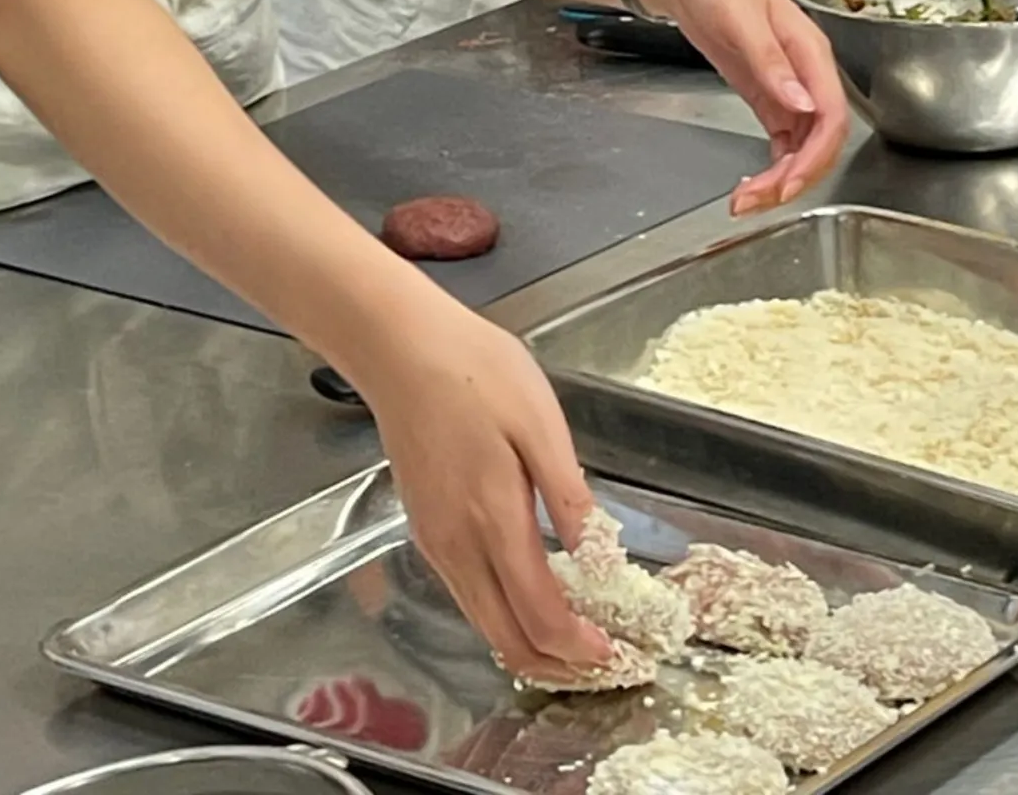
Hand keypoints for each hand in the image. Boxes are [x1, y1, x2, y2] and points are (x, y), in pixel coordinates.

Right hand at [356, 303, 609, 680]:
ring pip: (485, 627)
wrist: (399, 349)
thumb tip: (599, 556)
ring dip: (532, 647)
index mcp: (493, 519)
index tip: (618, 652)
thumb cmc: (473, 371)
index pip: (540, 617)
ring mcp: (437, 543)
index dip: (582, 648)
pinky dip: (506, 620)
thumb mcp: (538, 420)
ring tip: (578, 638)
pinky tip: (533, 600)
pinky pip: (469, 598)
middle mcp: (458, 546)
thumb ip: (567, 494)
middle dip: (560, 667)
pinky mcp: (426, 530)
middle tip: (604, 663)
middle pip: (509, 642)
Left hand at [637, 0, 849, 210]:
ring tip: (746, 201)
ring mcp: (786, 86)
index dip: (815, 158)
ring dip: (781, 178)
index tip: (786, 186)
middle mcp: (805, 72)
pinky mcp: (765, 93)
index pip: (831, 116)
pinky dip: (771, 166)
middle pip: (819, 140)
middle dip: (795, 177)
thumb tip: (802, 104)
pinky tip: (752, 183)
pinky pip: (781, 140)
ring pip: (801, 146)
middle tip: (754, 203)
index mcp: (809, 51)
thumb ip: (770, 61)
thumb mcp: (738, 14)